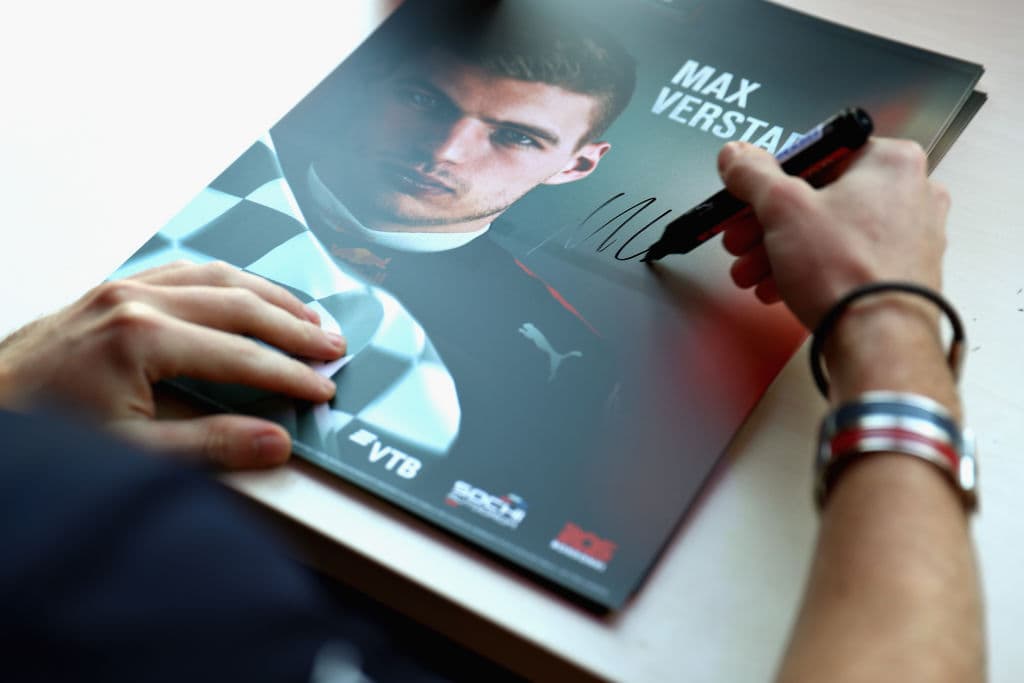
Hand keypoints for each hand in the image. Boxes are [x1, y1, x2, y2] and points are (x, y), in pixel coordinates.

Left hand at [0, 261, 345, 467]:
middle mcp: (135, 301)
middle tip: (333, 348)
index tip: (323, 390)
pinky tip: (247, 294)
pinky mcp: (111, 290)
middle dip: (294, 328)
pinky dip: (228, 282)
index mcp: (141, 338)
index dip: (289, 375)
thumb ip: (209, 445)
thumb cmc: (41, 435)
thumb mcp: (128, 454)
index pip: (242, 354)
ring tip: (309, 316)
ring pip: (217, 277)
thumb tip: (276, 441)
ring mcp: (122, 288)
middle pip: (240, 304)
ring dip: (270, 296)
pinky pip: (185, 272)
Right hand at [717, 138, 949, 328]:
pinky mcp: (903, 274)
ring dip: (781, 251)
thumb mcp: (782, 208)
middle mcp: (911, 192)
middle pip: (820, 198)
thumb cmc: (846, 271)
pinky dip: (810, 270)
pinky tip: (779, 288)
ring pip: (830, 232)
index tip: (747, 197)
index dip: (770, 180)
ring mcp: (912, 236)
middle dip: (768, 224)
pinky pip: (847, 261)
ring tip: (751, 273)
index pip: (816, 155)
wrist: (878, 340)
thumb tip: (737, 156)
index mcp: (891, 161)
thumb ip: (753, 174)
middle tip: (741, 239)